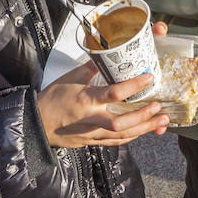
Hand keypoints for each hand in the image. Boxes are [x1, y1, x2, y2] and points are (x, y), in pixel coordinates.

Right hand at [35, 21, 171, 146]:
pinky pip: (116, 141)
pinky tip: (144, 130)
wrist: (36, 125)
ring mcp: (93, 133)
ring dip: (145, 128)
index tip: (149, 77)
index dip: (134, 86)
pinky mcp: (93, 141)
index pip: (114, 93)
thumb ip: (91, 68)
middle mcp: (91, 119)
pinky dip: (132, 136)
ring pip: (123, 135)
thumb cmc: (51, 100)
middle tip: (159, 107)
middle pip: (122, 123)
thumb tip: (106, 55)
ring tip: (162, 121)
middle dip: (143, 117)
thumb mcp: (70, 78)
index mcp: (86, 100)